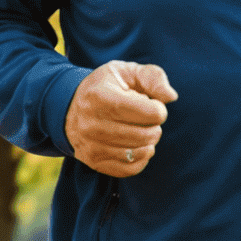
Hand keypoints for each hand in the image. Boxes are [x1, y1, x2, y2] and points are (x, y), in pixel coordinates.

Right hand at [65, 61, 177, 176]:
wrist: (69, 108)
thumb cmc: (106, 87)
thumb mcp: (126, 71)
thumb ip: (153, 77)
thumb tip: (170, 97)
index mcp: (100, 97)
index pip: (149, 113)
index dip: (159, 110)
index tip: (152, 104)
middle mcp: (92, 124)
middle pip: (145, 135)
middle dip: (155, 127)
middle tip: (148, 120)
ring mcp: (91, 146)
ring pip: (139, 153)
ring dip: (148, 142)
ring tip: (140, 130)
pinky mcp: (94, 162)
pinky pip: (130, 169)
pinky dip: (140, 158)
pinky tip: (136, 145)